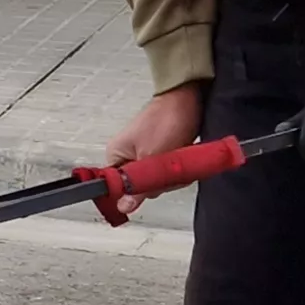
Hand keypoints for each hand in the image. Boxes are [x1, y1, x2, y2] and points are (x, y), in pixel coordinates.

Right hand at [94, 83, 203, 221]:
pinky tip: (184, 156)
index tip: (150, 187)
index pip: (116, 187)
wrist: (189, 98)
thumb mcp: (151, 159)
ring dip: (174, 174)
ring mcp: (145, 155)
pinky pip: (169, 172)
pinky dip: (179, 168)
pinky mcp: (161, 154)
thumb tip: (123, 206)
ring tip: (179, 156)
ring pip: (158, 181)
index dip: (134, 192)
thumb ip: (138, 186)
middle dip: (161, 181)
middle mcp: (127, 156)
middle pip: (141, 187)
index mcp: (116, 155)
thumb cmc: (167, 119)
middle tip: (169, 165)